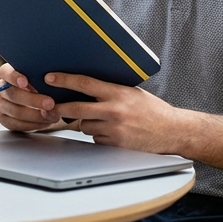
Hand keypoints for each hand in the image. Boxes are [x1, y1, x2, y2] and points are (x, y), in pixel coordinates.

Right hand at [0, 63, 63, 132]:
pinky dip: (33, 124)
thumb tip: (52, 79)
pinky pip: (17, 124)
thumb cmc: (39, 86)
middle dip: (33, 100)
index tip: (25, 82)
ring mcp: (1, 106)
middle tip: (50, 103)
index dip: (14, 77)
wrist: (37, 103)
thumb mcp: (39, 78)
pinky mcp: (4, 120)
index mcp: (7, 74)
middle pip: (13, 94)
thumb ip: (41, 78)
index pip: (5, 72)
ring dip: (36, 115)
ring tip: (52, 115)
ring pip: (15, 111)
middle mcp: (1, 90)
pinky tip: (46, 122)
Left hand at [46, 72, 186, 154]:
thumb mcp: (132, 93)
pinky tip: (113, 132)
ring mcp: (114, 128)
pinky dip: (99, 135)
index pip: (84, 83)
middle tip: (51, 106)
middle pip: (76, 108)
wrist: (172, 130)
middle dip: (60, 107)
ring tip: (104, 120)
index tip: (50, 78)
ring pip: (84, 125)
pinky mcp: (115, 143)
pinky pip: (95, 138)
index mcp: (118, 93)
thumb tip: (86, 87)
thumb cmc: (153, 110)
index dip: (64, 80)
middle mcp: (114, 110)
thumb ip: (111, 91)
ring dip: (87, 123)